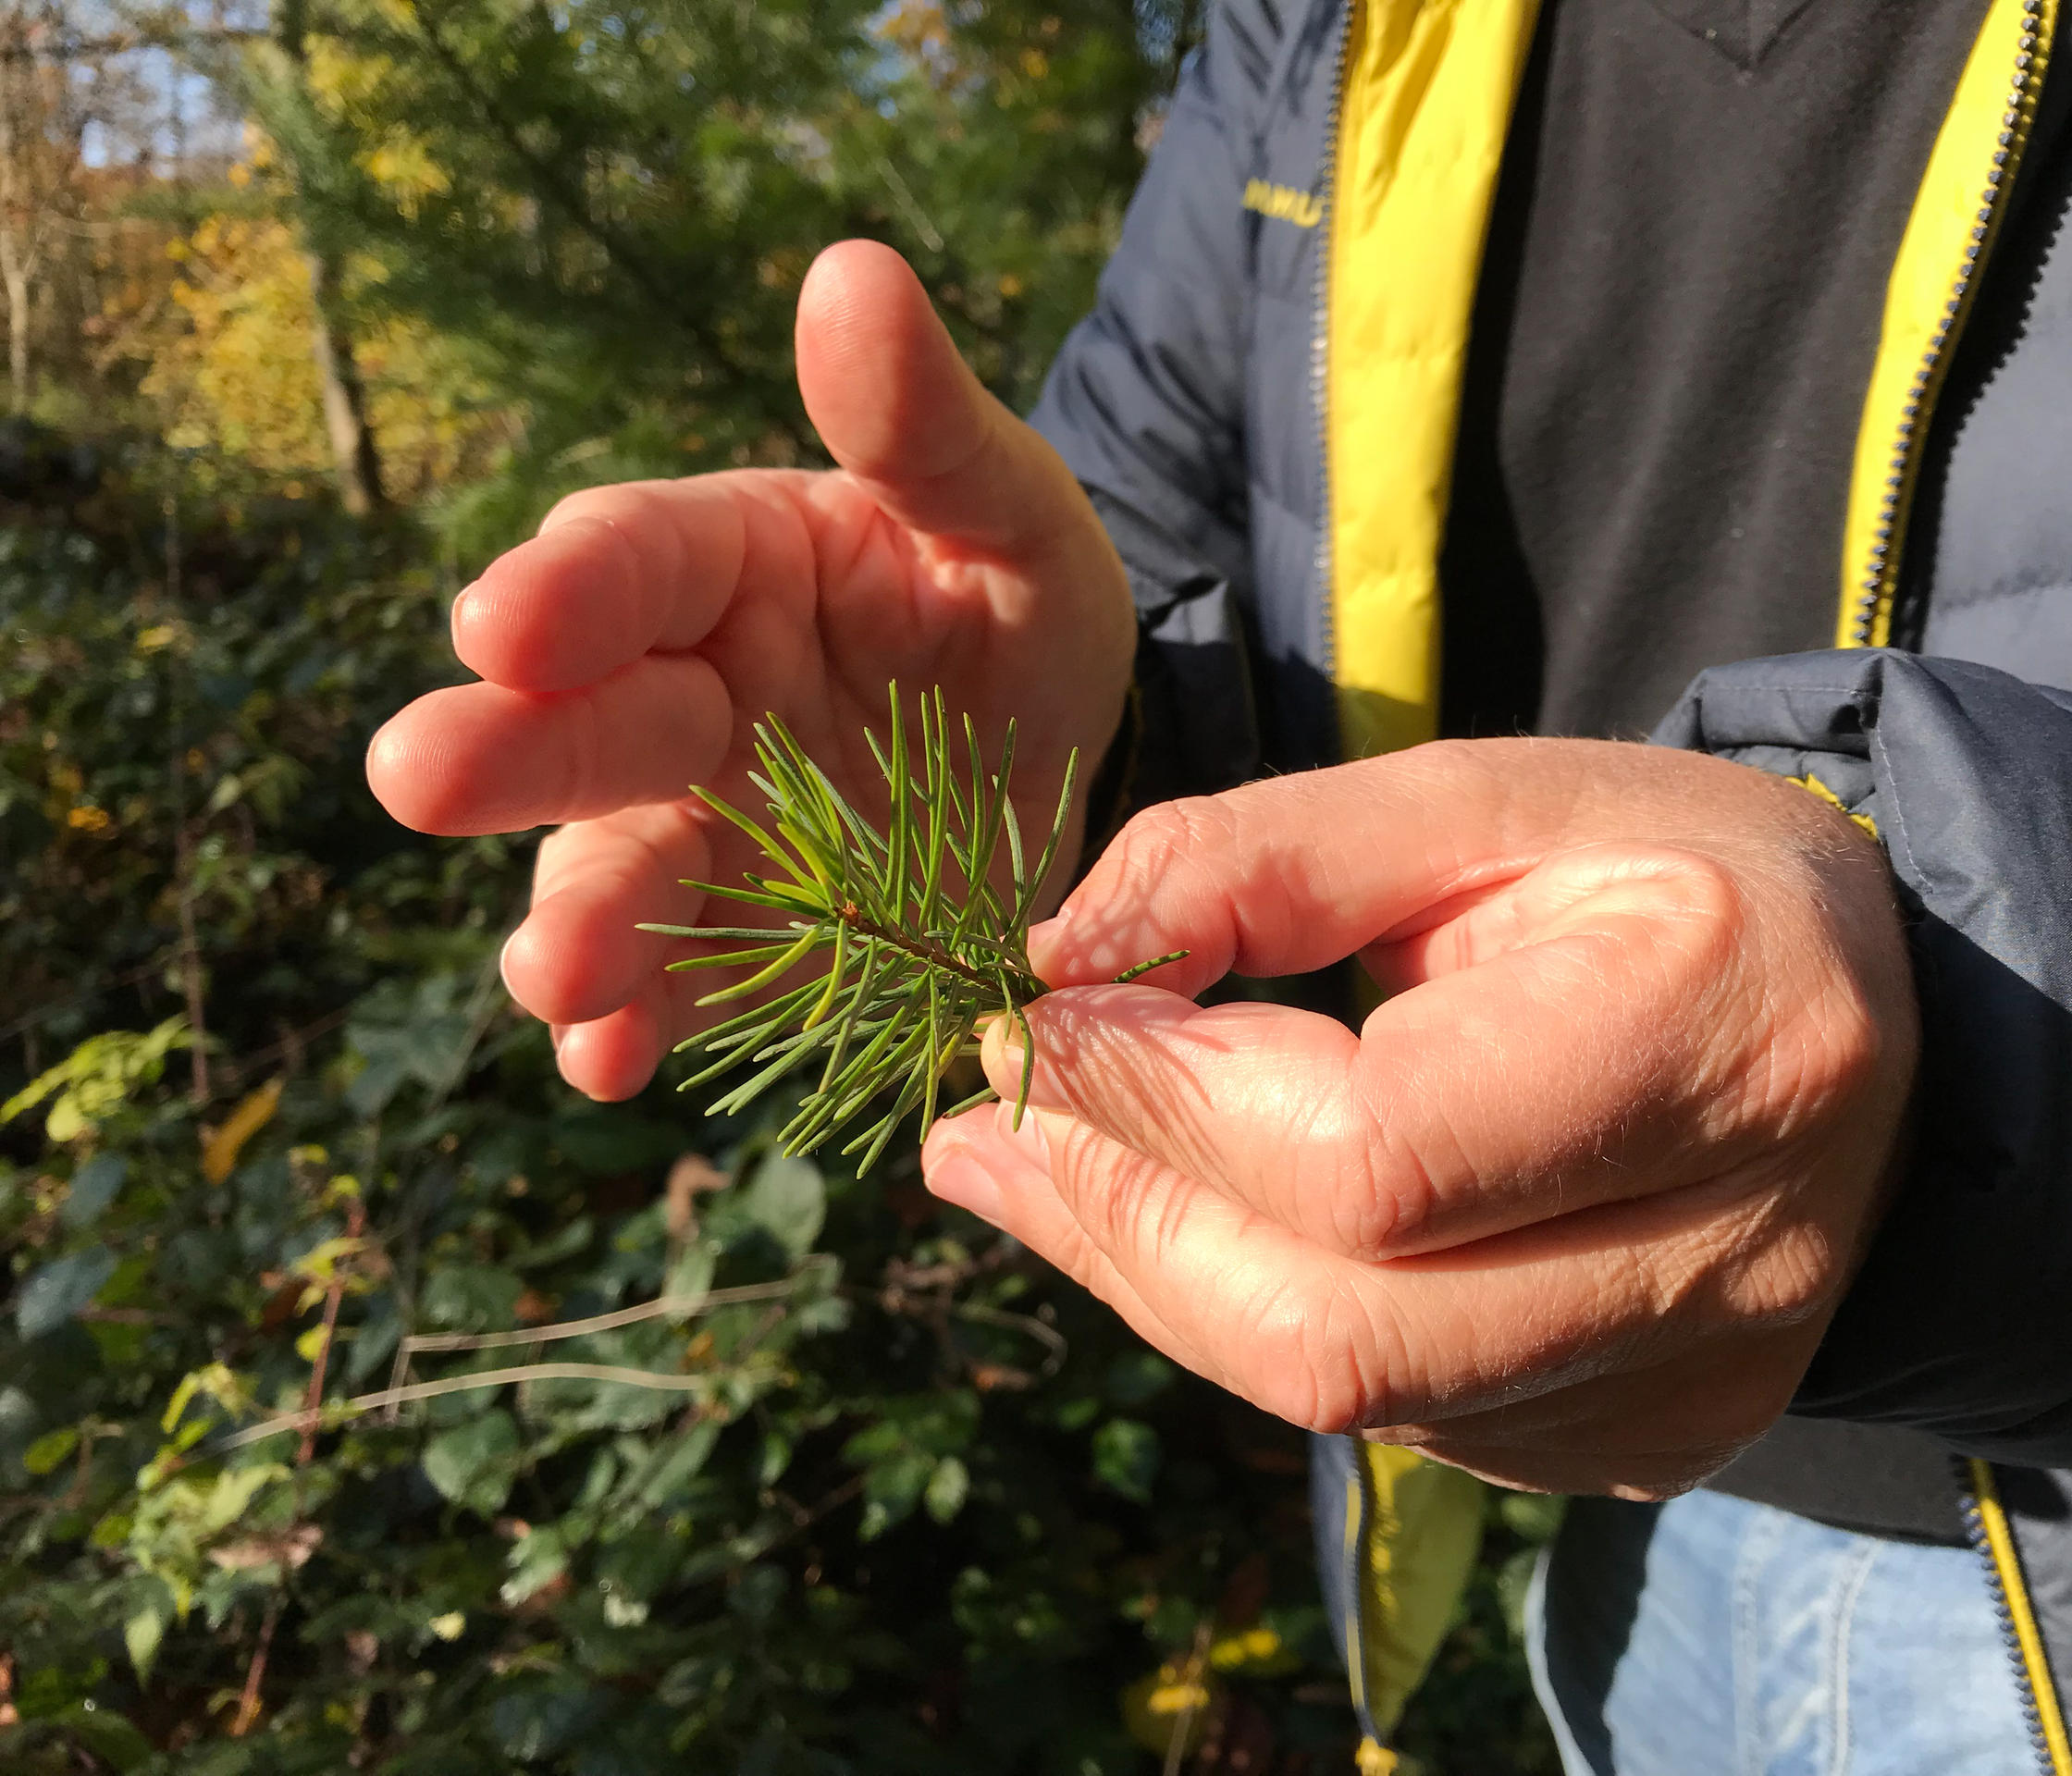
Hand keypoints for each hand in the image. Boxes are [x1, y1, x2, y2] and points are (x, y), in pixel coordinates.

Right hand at [367, 242, 1134, 1099]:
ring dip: (576, 919)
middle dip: (509, 754)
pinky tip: (611, 1064)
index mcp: (738, 561)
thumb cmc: (1014, 599)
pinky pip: (681, 982)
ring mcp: (707, 826)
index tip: (507, 621)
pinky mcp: (740, 938)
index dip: (573, 587)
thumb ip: (926, 423)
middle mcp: (690, 692)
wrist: (1064, 751)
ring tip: (554, 977)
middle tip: (417, 778)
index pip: (638, 557)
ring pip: (616, 867)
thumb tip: (851, 272)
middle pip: (587, 721)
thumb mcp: (1006, 509)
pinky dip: (640, 1024)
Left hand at [919, 740, 1917, 1496]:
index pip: (1376, 1154)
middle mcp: (1728, 1260)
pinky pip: (1390, 1419)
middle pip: (1338, 1333)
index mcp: (1718, 1043)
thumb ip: (1264, 861)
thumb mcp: (1486, 800)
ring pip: (1343, 1398)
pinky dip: (1257, 1315)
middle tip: (989, 1121)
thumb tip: (1054, 963)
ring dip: (1159, 1276)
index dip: (1165, 1099)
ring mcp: (1688, 1386)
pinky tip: (1198, 1218)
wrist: (1889, 1033)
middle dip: (1122, 1219)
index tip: (1032, 1014)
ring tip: (1047, 1160)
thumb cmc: (1671, 879)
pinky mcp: (1643, 1445)